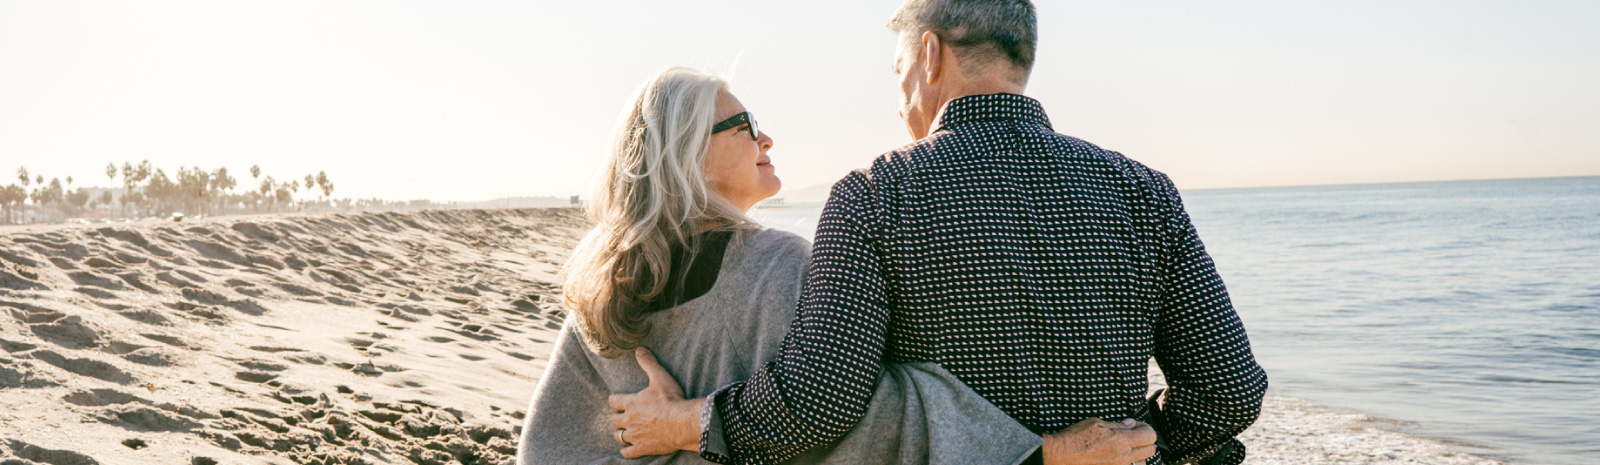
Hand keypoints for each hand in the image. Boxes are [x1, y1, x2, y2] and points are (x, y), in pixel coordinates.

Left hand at [608, 347, 704, 458]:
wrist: (682, 423)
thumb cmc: (671, 399)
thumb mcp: (660, 377)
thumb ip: (648, 363)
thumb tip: (639, 349)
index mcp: (631, 403)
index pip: (614, 401)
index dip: (615, 400)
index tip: (617, 400)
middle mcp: (629, 420)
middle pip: (614, 420)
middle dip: (617, 418)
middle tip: (623, 417)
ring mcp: (635, 435)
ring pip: (619, 436)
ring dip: (620, 434)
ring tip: (625, 432)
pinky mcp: (642, 448)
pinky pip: (628, 453)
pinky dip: (627, 451)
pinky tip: (628, 450)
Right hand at [1041, 418, 1157, 464]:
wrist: (1059, 457)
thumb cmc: (1075, 438)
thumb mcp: (1096, 423)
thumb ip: (1117, 425)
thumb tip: (1130, 424)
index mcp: (1121, 441)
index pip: (1150, 435)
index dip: (1145, 428)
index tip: (1136, 426)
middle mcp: (1123, 458)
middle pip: (1150, 450)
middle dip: (1144, 440)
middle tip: (1132, 435)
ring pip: (1143, 463)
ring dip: (1139, 455)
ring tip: (1126, 449)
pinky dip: (1129, 463)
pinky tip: (1119, 458)